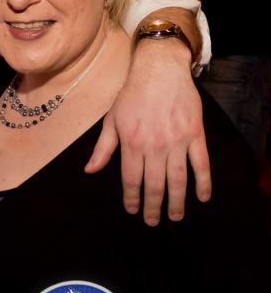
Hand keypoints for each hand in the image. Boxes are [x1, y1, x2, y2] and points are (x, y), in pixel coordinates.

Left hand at [85, 39, 210, 224]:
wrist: (159, 70)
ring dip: (176, 202)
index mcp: (131, 143)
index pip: (130, 179)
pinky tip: (202, 197)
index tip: (133, 210)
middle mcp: (154, 146)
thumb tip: (89, 170)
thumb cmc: (132, 95)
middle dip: (153, 206)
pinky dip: (203, 182)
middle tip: (152, 222)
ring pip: (178, 179)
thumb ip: (103, 148)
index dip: (131, 198)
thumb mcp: (111, 120)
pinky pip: (201, 164)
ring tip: (175, 217)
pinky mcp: (195, 135)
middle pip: (154, 185)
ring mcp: (177, 141)